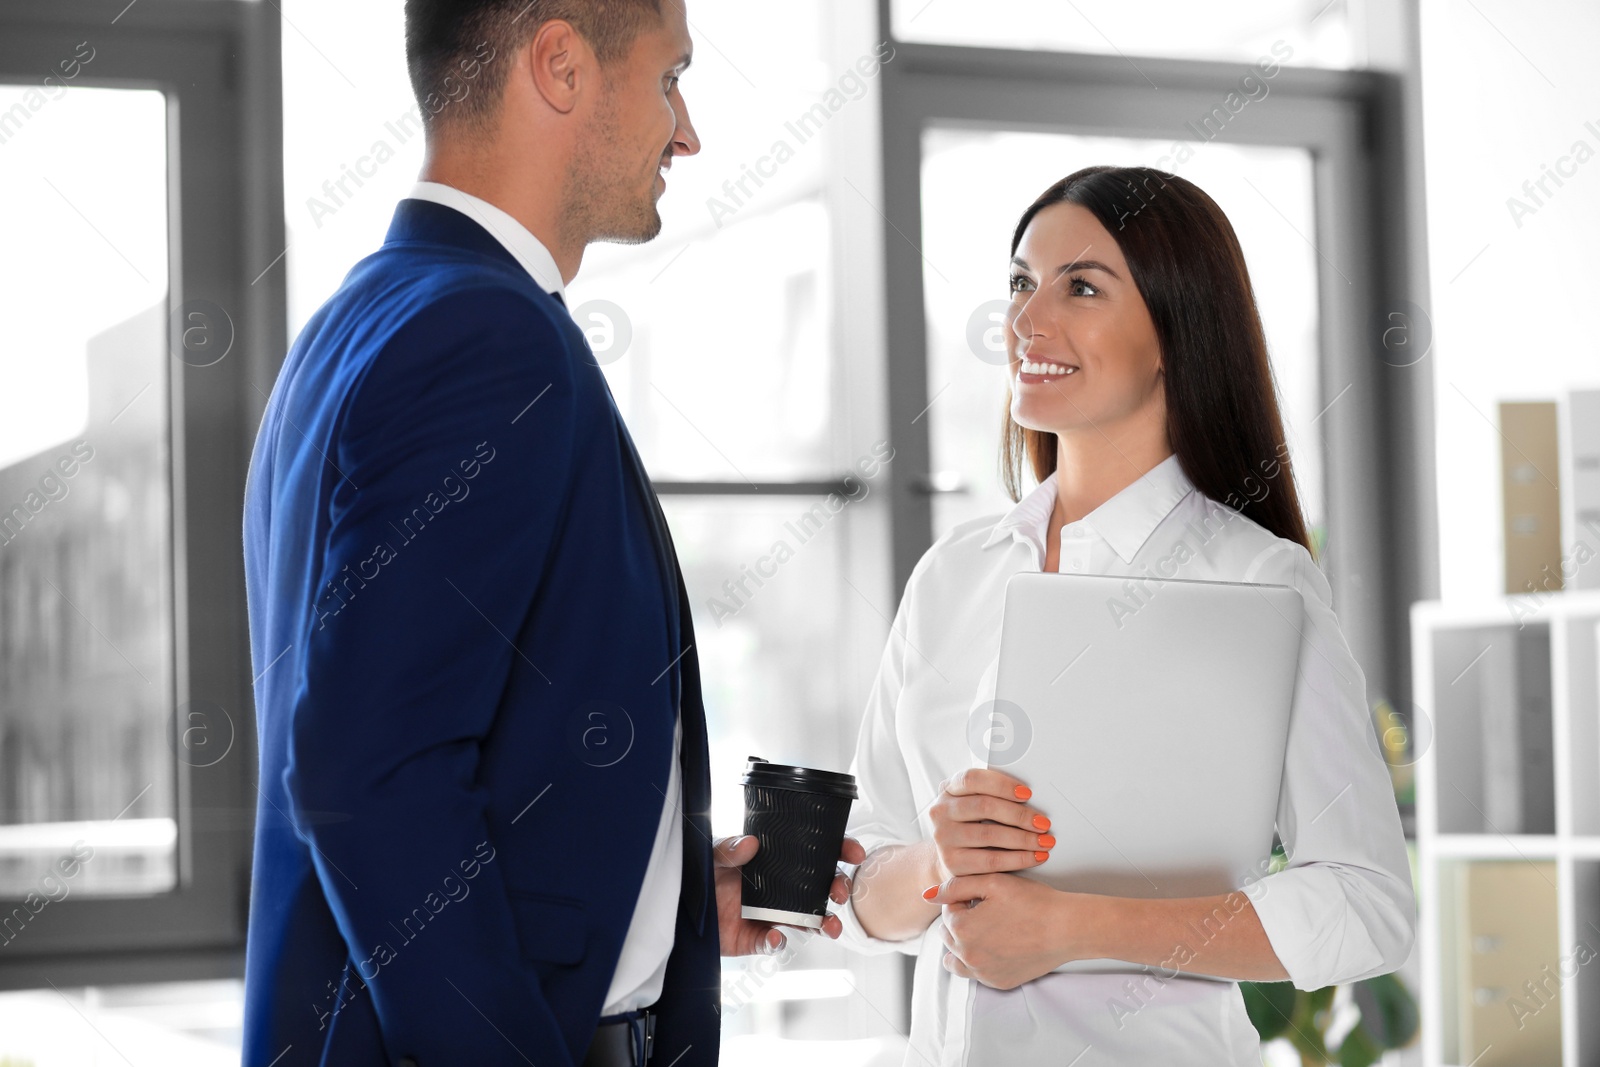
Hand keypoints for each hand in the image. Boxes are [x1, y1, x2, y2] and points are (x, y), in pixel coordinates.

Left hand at [713, 834, 867, 955]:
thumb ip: (728, 848)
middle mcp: (780, 888)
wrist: (681, 911)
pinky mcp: (757, 937)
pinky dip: (777, 941)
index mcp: (775, 862)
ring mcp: (772, 914)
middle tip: (839, 892)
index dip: (838, 851)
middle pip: (821, 887)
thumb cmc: (701, 877)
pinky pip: (774, 942)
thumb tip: (750, 843)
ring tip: (830, 927)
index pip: (814, 853)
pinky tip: (773, 936)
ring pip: (809, 919)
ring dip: (824, 923)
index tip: (853, 852)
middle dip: (838, 889)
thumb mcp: (711, 855)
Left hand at [925, 873, 1083, 989]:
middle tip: (990, 911)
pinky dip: (981, 961)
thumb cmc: (1032, 901)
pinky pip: (977, 973)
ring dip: (964, 944)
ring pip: (956, 959)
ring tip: (987, 931)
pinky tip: (999, 946)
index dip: (966, 899)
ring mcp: (983, 973)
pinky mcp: (998, 983)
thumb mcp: (992, 882)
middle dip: (963, 921)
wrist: (1066, 928)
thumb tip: (927, 895)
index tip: (987, 897)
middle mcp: (967, 955)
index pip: (948, 910)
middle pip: (950, 934)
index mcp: (961, 928)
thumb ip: (955, 886)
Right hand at [928, 768, 1053, 880]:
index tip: (1027, 793)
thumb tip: (1028, 792)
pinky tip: (1035, 856)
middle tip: (1043, 823)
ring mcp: (944, 838)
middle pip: (984, 806)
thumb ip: (990, 794)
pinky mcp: (952, 863)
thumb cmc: (970, 826)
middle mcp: (941, 812)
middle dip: (1019, 815)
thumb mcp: (972, 804)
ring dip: (1024, 839)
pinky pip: (992, 861)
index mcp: (948, 790)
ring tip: (1045, 841)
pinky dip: (1019, 859)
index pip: (972, 779)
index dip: (1002, 784)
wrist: (950, 859)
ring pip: (990, 834)